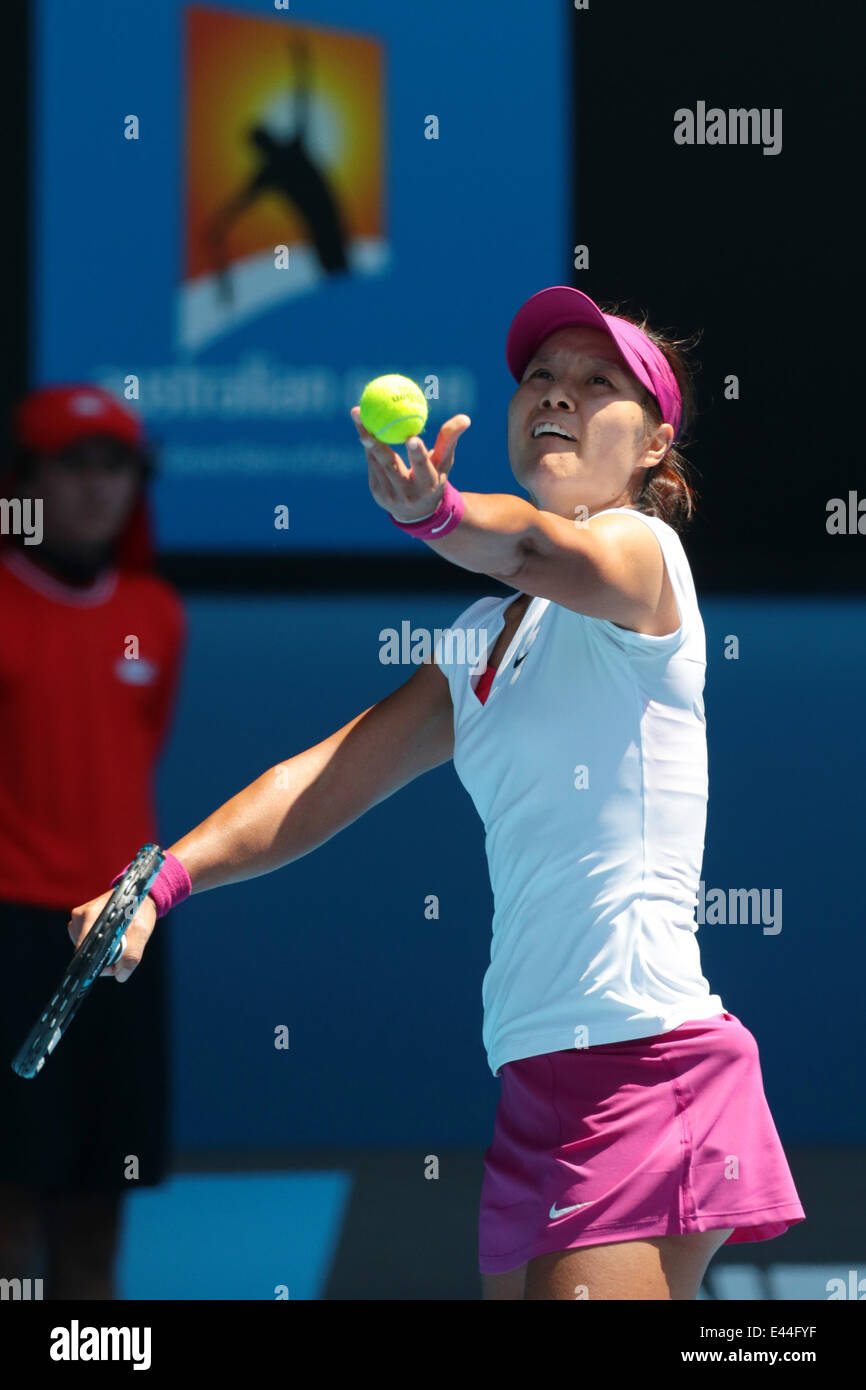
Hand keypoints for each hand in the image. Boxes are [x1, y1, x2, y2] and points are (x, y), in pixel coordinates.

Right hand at [68, 890, 156, 982]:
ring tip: (117, 942)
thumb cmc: (140, 911)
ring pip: (84, 948)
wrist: (138, 893)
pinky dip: (96, 945)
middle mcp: (81, 915)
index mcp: (93, 916)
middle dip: (101, 959)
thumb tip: (120, 976)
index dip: (96, 964)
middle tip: (120, 955)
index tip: (110, 968)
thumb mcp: (142, 931)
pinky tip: (108, 937)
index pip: (84, 950)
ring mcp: (78, 917)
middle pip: (83, 951)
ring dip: (100, 952)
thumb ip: (132, 955)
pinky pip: (84, 942)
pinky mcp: (80, 920)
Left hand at [350, 406, 470, 522]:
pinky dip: (368, 446)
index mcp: (428, 484)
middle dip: (377, 443)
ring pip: (376, 462)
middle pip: (390, 465)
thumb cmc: (434, 479)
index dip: (417, 453)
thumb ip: (450, 440)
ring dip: (366, 438)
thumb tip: (465, 418)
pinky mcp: (377, 492)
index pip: (423, 467)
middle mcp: (408, 492)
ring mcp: (390, 494)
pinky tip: (362, 427)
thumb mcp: (444, 463)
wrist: (417, 512)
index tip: (411, 437)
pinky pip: (371, 464)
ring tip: (357, 413)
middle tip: (367, 420)